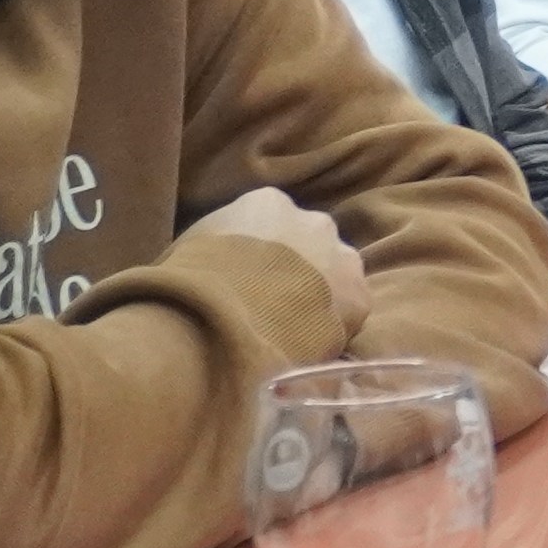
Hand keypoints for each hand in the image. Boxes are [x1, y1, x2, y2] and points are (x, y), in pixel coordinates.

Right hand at [193, 184, 370, 335]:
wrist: (223, 316)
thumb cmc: (191, 281)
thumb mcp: (187, 251)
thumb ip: (211, 250)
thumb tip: (205, 268)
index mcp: (268, 203)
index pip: (272, 219)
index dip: (261, 251)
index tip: (248, 275)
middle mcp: (314, 221)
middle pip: (311, 243)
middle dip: (298, 269)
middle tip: (273, 302)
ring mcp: (342, 258)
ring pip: (337, 275)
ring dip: (322, 295)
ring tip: (293, 327)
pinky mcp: (360, 298)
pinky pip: (348, 313)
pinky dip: (332, 328)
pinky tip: (308, 345)